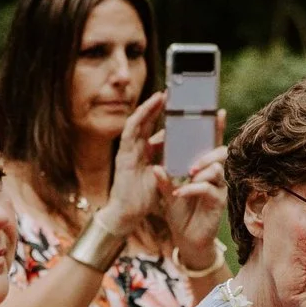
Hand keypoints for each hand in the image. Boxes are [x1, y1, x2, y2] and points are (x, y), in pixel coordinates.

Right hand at [104, 92, 170, 234]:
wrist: (128, 214)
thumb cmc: (143, 197)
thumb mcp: (162, 174)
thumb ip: (168, 161)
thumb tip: (183, 150)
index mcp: (143, 152)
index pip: (153, 128)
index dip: (161, 115)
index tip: (174, 103)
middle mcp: (134, 148)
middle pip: (146, 121)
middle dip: (157, 106)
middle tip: (170, 92)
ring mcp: (127, 150)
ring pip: (137, 122)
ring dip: (148, 107)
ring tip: (161, 95)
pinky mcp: (122, 155)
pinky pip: (130, 132)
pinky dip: (138, 119)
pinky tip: (146, 109)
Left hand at [162, 140, 226, 256]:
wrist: (187, 240)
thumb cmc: (180, 214)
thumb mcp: (168, 194)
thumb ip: (164, 179)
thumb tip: (156, 166)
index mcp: (203, 168)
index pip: (211, 145)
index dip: (216, 129)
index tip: (218, 112)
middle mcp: (215, 176)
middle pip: (220, 154)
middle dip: (207, 153)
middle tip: (192, 162)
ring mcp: (218, 188)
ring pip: (217, 170)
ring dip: (202, 170)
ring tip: (188, 175)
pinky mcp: (218, 203)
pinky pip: (209, 189)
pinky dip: (193, 189)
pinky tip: (180, 192)